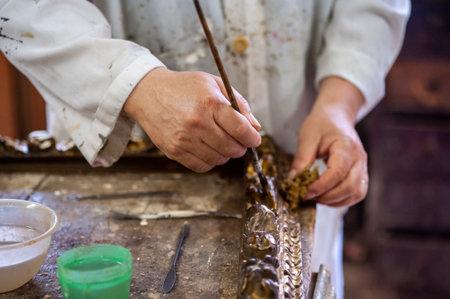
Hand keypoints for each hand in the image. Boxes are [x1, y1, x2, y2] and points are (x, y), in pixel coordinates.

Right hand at [123, 67, 260, 171]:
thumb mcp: (214, 83)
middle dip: (241, 147)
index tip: (254, 139)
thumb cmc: (183, 87)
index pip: (241, 130)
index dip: (252, 138)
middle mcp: (197, 123)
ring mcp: (184, 139)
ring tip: (220, 142)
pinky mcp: (174, 151)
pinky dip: (210, 161)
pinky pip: (202, 166)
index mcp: (210, 103)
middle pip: (232, 148)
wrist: (148, 93)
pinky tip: (208, 149)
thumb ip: (239, 103)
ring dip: (225, 154)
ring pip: (219, 159)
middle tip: (238, 141)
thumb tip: (255, 127)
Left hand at [290, 77, 367, 206]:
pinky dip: (342, 200)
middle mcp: (359, 159)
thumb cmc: (322, 124)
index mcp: (347, 147)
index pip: (337, 172)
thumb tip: (293, 181)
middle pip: (350, 187)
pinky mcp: (361, 174)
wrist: (337, 116)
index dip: (321, 186)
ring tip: (315, 198)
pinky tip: (325, 197)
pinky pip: (356, 193)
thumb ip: (302, 160)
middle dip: (327, 197)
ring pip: (356, 193)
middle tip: (307, 197)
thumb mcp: (307, 137)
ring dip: (335, 201)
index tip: (304, 192)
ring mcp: (363, 167)